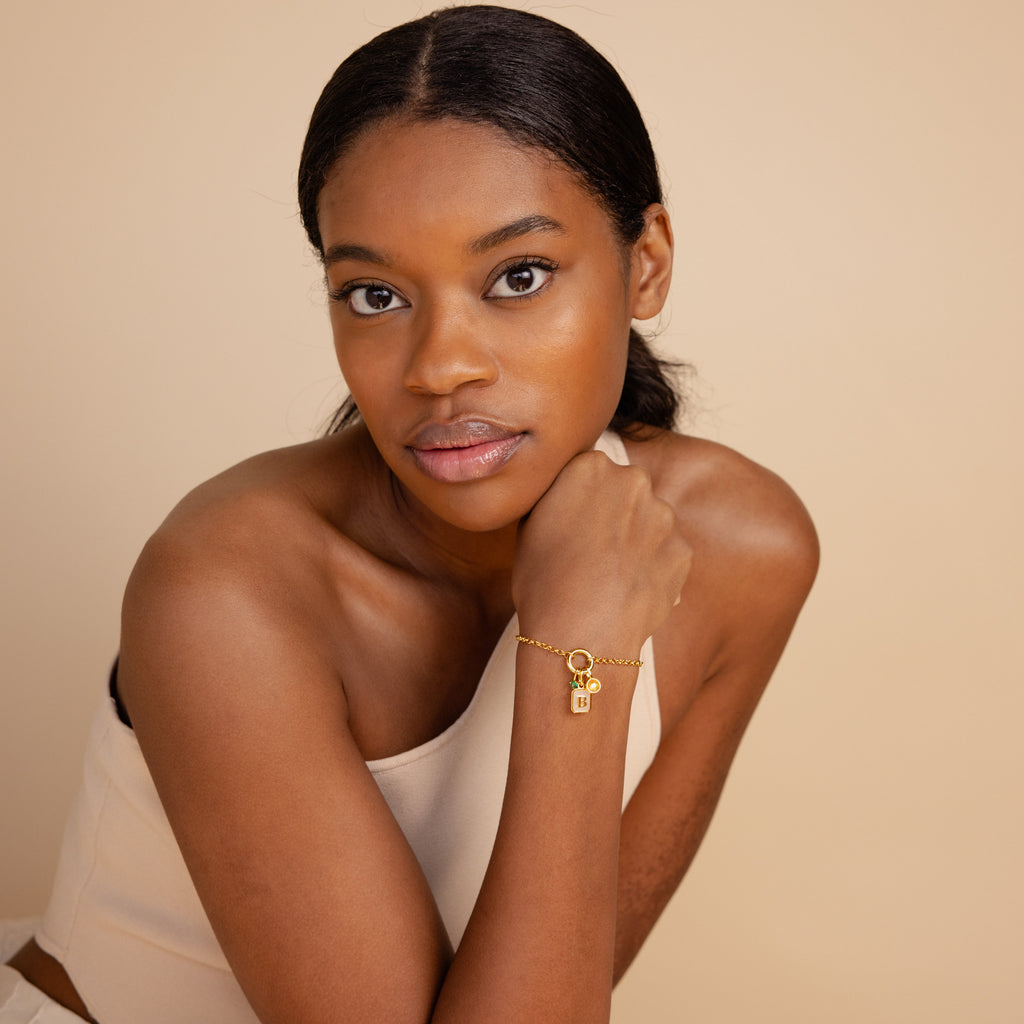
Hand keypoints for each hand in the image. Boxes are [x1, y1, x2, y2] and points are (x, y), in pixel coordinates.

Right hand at [512, 450, 690, 654]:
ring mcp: (663, 515)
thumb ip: (556, 496)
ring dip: (635, 540)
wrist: (580, 635)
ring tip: (609, 576)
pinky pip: (666, 552)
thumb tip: (568, 496)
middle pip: (624, 489)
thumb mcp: (529, 526)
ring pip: (649, 520)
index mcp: (589, 466)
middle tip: (591, 550)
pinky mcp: (683, 550)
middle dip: (614, 512)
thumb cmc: (544, 583)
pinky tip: (628, 590)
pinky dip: (652, 568)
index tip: (572, 523)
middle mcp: (632, 480)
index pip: (589, 469)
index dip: (580, 498)